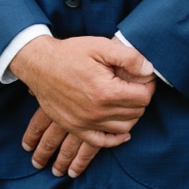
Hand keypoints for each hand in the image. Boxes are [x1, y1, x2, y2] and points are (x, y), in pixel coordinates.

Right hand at [8, 36, 154, 166]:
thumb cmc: (71, 53)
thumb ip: (130, 58)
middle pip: (136, 112)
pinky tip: (123, 131)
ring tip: (128, 101)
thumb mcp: (102, 46)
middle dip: (140, 99)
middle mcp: (97, 111)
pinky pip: (102, 142)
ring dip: (131, 115)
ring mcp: (85, 122)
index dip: (148, 86)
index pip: (144, 97)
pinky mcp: (75, 127)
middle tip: (135, 86)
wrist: (39, 64)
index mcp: (106, 91)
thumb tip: (149, 71)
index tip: (144, 78)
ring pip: (124, 128)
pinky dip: (116, 139)